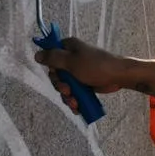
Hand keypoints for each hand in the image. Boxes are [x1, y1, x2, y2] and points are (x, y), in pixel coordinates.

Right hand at [34, 37, 154, 112]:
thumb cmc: (95, 66)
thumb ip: (53, 58)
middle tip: (68, 91)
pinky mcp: (83, 83)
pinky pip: (73, 93)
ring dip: (67, 97)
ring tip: (75, 103)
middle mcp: (71, 59)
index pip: (50, 57)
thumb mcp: (72, 62)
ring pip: (64, 87)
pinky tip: (78, 107)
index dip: (52, 69)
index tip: (57, 75)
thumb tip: (36, 55)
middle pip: (56, 75)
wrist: (118, 76)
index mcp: (68, 48)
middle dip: (60, 87)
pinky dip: (74, 100)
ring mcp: (77, 72)